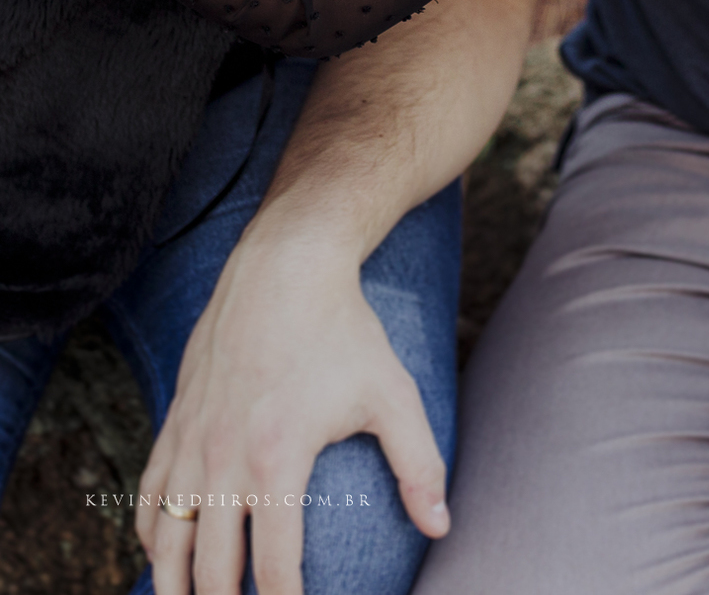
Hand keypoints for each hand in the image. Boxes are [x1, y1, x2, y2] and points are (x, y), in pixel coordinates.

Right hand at [137, 232, 447, 594]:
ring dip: (173, 586)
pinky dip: (150, 534)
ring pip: (166, 540)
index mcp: (277, 461)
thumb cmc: (343, 330)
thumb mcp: (392, 393)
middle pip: (210, 570)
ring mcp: (192, 440)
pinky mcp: (175, 420)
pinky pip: (149, 495)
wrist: (284, 266)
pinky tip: (164, 553)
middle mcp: (224, 459)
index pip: (274, 570)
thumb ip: (419, 464)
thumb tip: (440, 526)